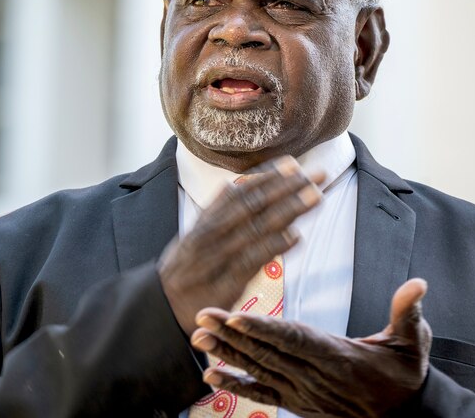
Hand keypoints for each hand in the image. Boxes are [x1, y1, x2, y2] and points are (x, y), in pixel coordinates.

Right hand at [158, 156, 323, 334]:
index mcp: (205, 223)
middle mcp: (209, 235)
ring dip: (288, 210)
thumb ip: (218, 215)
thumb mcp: (194, 238)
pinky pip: (251, 261)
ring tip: (315, 196)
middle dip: (286, 187)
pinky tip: (295, 236)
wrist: (159, 309)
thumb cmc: (183, 273)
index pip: (239, 192)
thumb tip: (241, 187)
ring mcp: (216, 258)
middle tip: (315, 174)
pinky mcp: (223, 284)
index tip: (291, 164)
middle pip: (252, 205)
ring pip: (256, 228)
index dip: (266, 176)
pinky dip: (273, 247)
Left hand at [190, 278, 431, 416]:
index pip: (294, 339)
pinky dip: (235, 386)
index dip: (263, 329)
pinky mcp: (297, 403)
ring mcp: (303, 393)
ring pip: (258, 371)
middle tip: (201, 315)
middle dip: (231, 335)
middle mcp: (315, 377)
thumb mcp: (413, 342)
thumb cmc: (404, 376)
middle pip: (266, 353)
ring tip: (198, 338)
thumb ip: (407, 312)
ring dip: (226, 355)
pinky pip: (261, 394)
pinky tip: (211, 377)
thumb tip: (416, 285)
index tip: (236, 317)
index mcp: (338, 356)